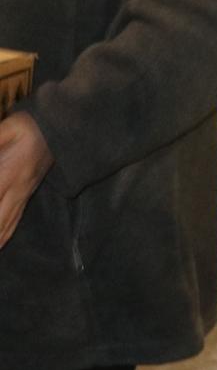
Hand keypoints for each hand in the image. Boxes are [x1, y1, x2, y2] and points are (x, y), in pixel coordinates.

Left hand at [0, 112, 52, 250]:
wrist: (58, 129)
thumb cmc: (29, 126)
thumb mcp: (6, 130)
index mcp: (8, 173)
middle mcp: (16, 188)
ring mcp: (23, 193)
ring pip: (7, 224)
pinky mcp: (27, 193)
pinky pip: (15, 219)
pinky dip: (6, 234)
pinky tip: (2, 243)